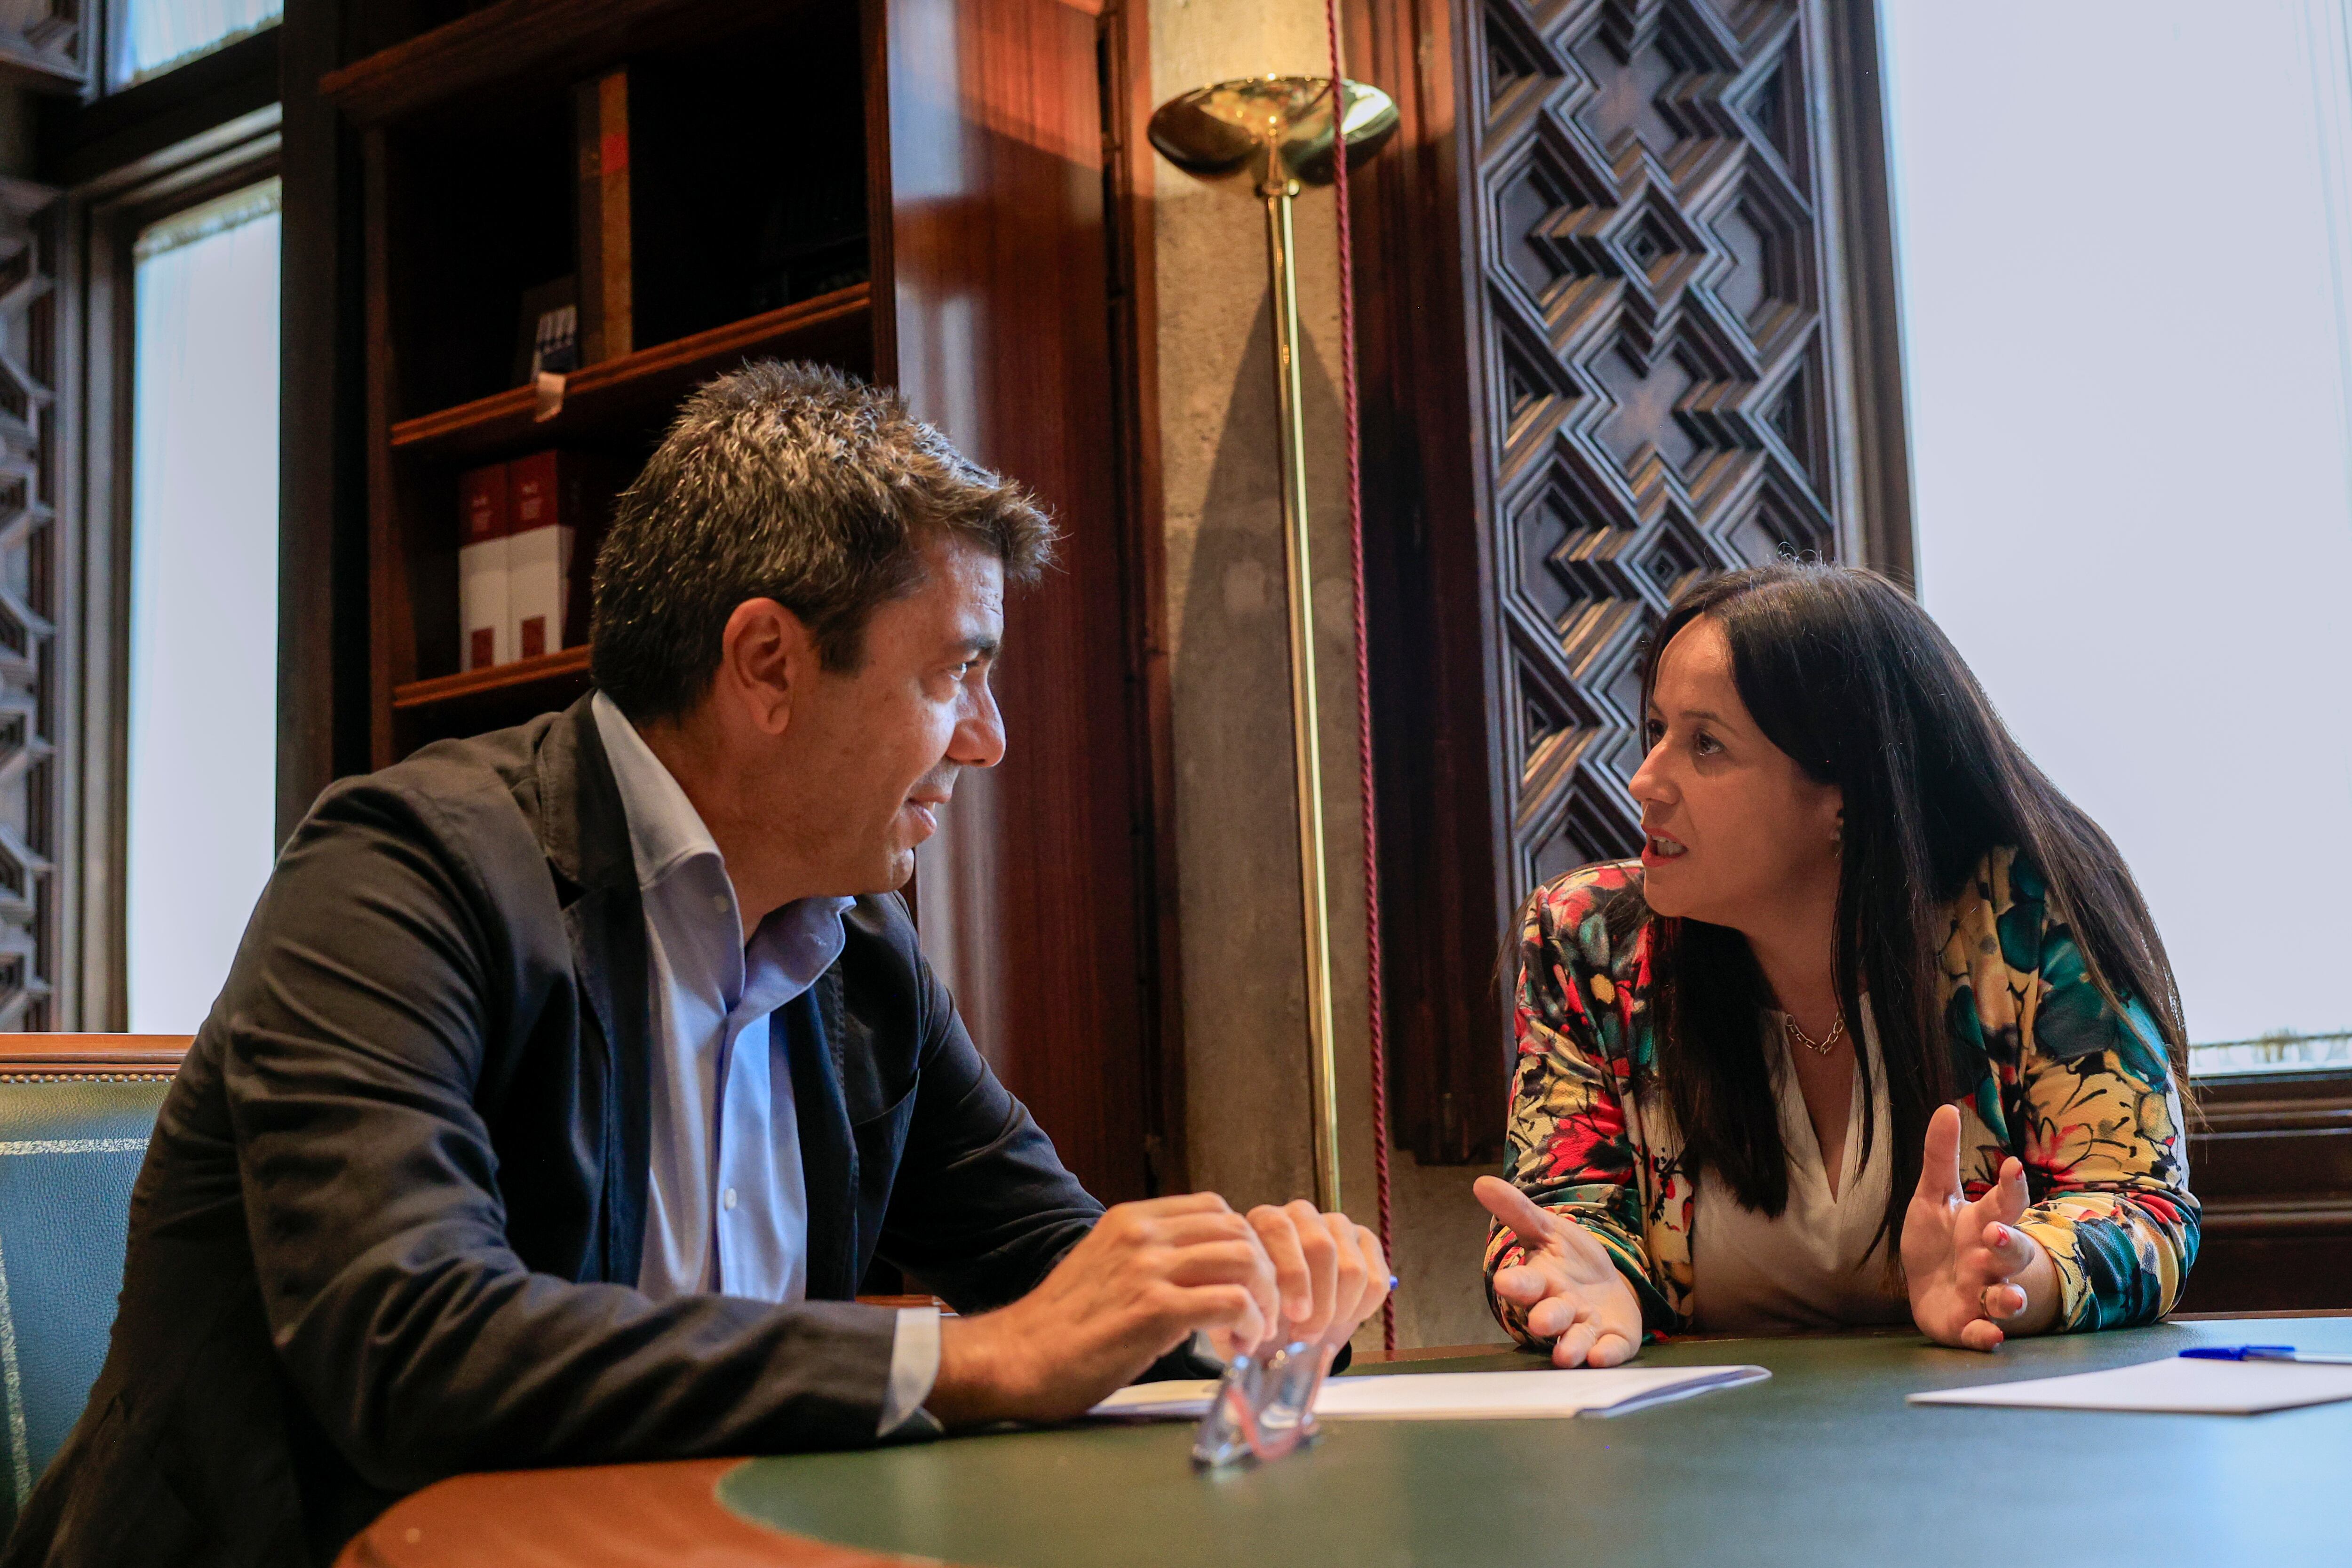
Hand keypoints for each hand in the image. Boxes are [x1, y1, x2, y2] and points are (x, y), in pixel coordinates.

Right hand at [927, 1193, 1276, 1425]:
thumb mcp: (1105, 1267)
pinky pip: (1231, 1301)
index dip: (1244, 1244)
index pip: (1215, 1208)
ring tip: (1256, 1332)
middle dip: (1266, 1272)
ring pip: (1244, 1260)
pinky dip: (1250, 1323)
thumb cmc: (1061, 1327)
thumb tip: (1199, 1272)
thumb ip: (1148, 1259)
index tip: (1247, 1282)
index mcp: (1130, 1219)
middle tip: (1264, 1312)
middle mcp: (1142, 1234)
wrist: (1017, 1358)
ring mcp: (1148, 1268)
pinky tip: (1240, 1345)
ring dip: (1265, 1299)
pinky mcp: (1154, 1309)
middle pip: (1238, 1230)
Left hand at [1235, 1200, 1389, 1352]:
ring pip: (1352, 1269)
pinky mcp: (1367, 1244)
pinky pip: (1376, 1280)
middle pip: (1322, 1248)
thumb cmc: (1264, 1311)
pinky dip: (1362, 1308)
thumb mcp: (1244, 1310)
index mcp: (1265, 1221)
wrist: (1289, 1321)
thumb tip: (1258, 1319)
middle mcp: (1302, 1215)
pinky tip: (1342, 1318)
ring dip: (1339, 1310)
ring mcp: (1338, 1226)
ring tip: (1320, 1330)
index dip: (1291, 1275)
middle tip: (1306, 1334)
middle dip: (1318, 1300)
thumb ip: (1245, 1306)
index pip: (1280, 1231)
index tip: (1294, 1315)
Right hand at [1474, 1175, 1641, 1367]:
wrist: (1606, 1284)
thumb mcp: (1547, 1229)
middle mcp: (1561, 1308)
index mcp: (1541, 1281)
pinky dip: (1605, 1354)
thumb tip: (1481, 1182)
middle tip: (1540, 1323)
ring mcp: (1586, 1327)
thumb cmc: (1569, 1259)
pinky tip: (1599, 1357)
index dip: (1516, 1284)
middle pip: (1551, 1315)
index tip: (1504, 1282)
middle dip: (1546, 1318)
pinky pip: (1610, 1349)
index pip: (1525, 1283)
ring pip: (1575, 1338)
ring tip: (1565, 1356)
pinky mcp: (1613, 1340)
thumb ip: (1517, 1210)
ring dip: (1570, 1347)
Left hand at [1903, 1103, 2058, 1350]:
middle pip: (2012, 1252)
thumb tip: (1947, 1107)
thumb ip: (1941, 1158)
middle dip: (2008, 1244)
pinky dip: (1987, 1336)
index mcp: (1983, 1224)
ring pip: (2006, 1296)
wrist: (1929, 1290)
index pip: (2005, 1203)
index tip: (2012, 1165)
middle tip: (1995, 1234)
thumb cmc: (1938, 1240)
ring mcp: (1982, 1294)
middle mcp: (1989, 1260)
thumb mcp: (1932, 1197)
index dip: (2011, 1186)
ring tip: (2006, 1295)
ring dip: (2009, 1298)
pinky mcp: (1969, 1324)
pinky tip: (1991, 1337)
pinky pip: (1983, 1332)